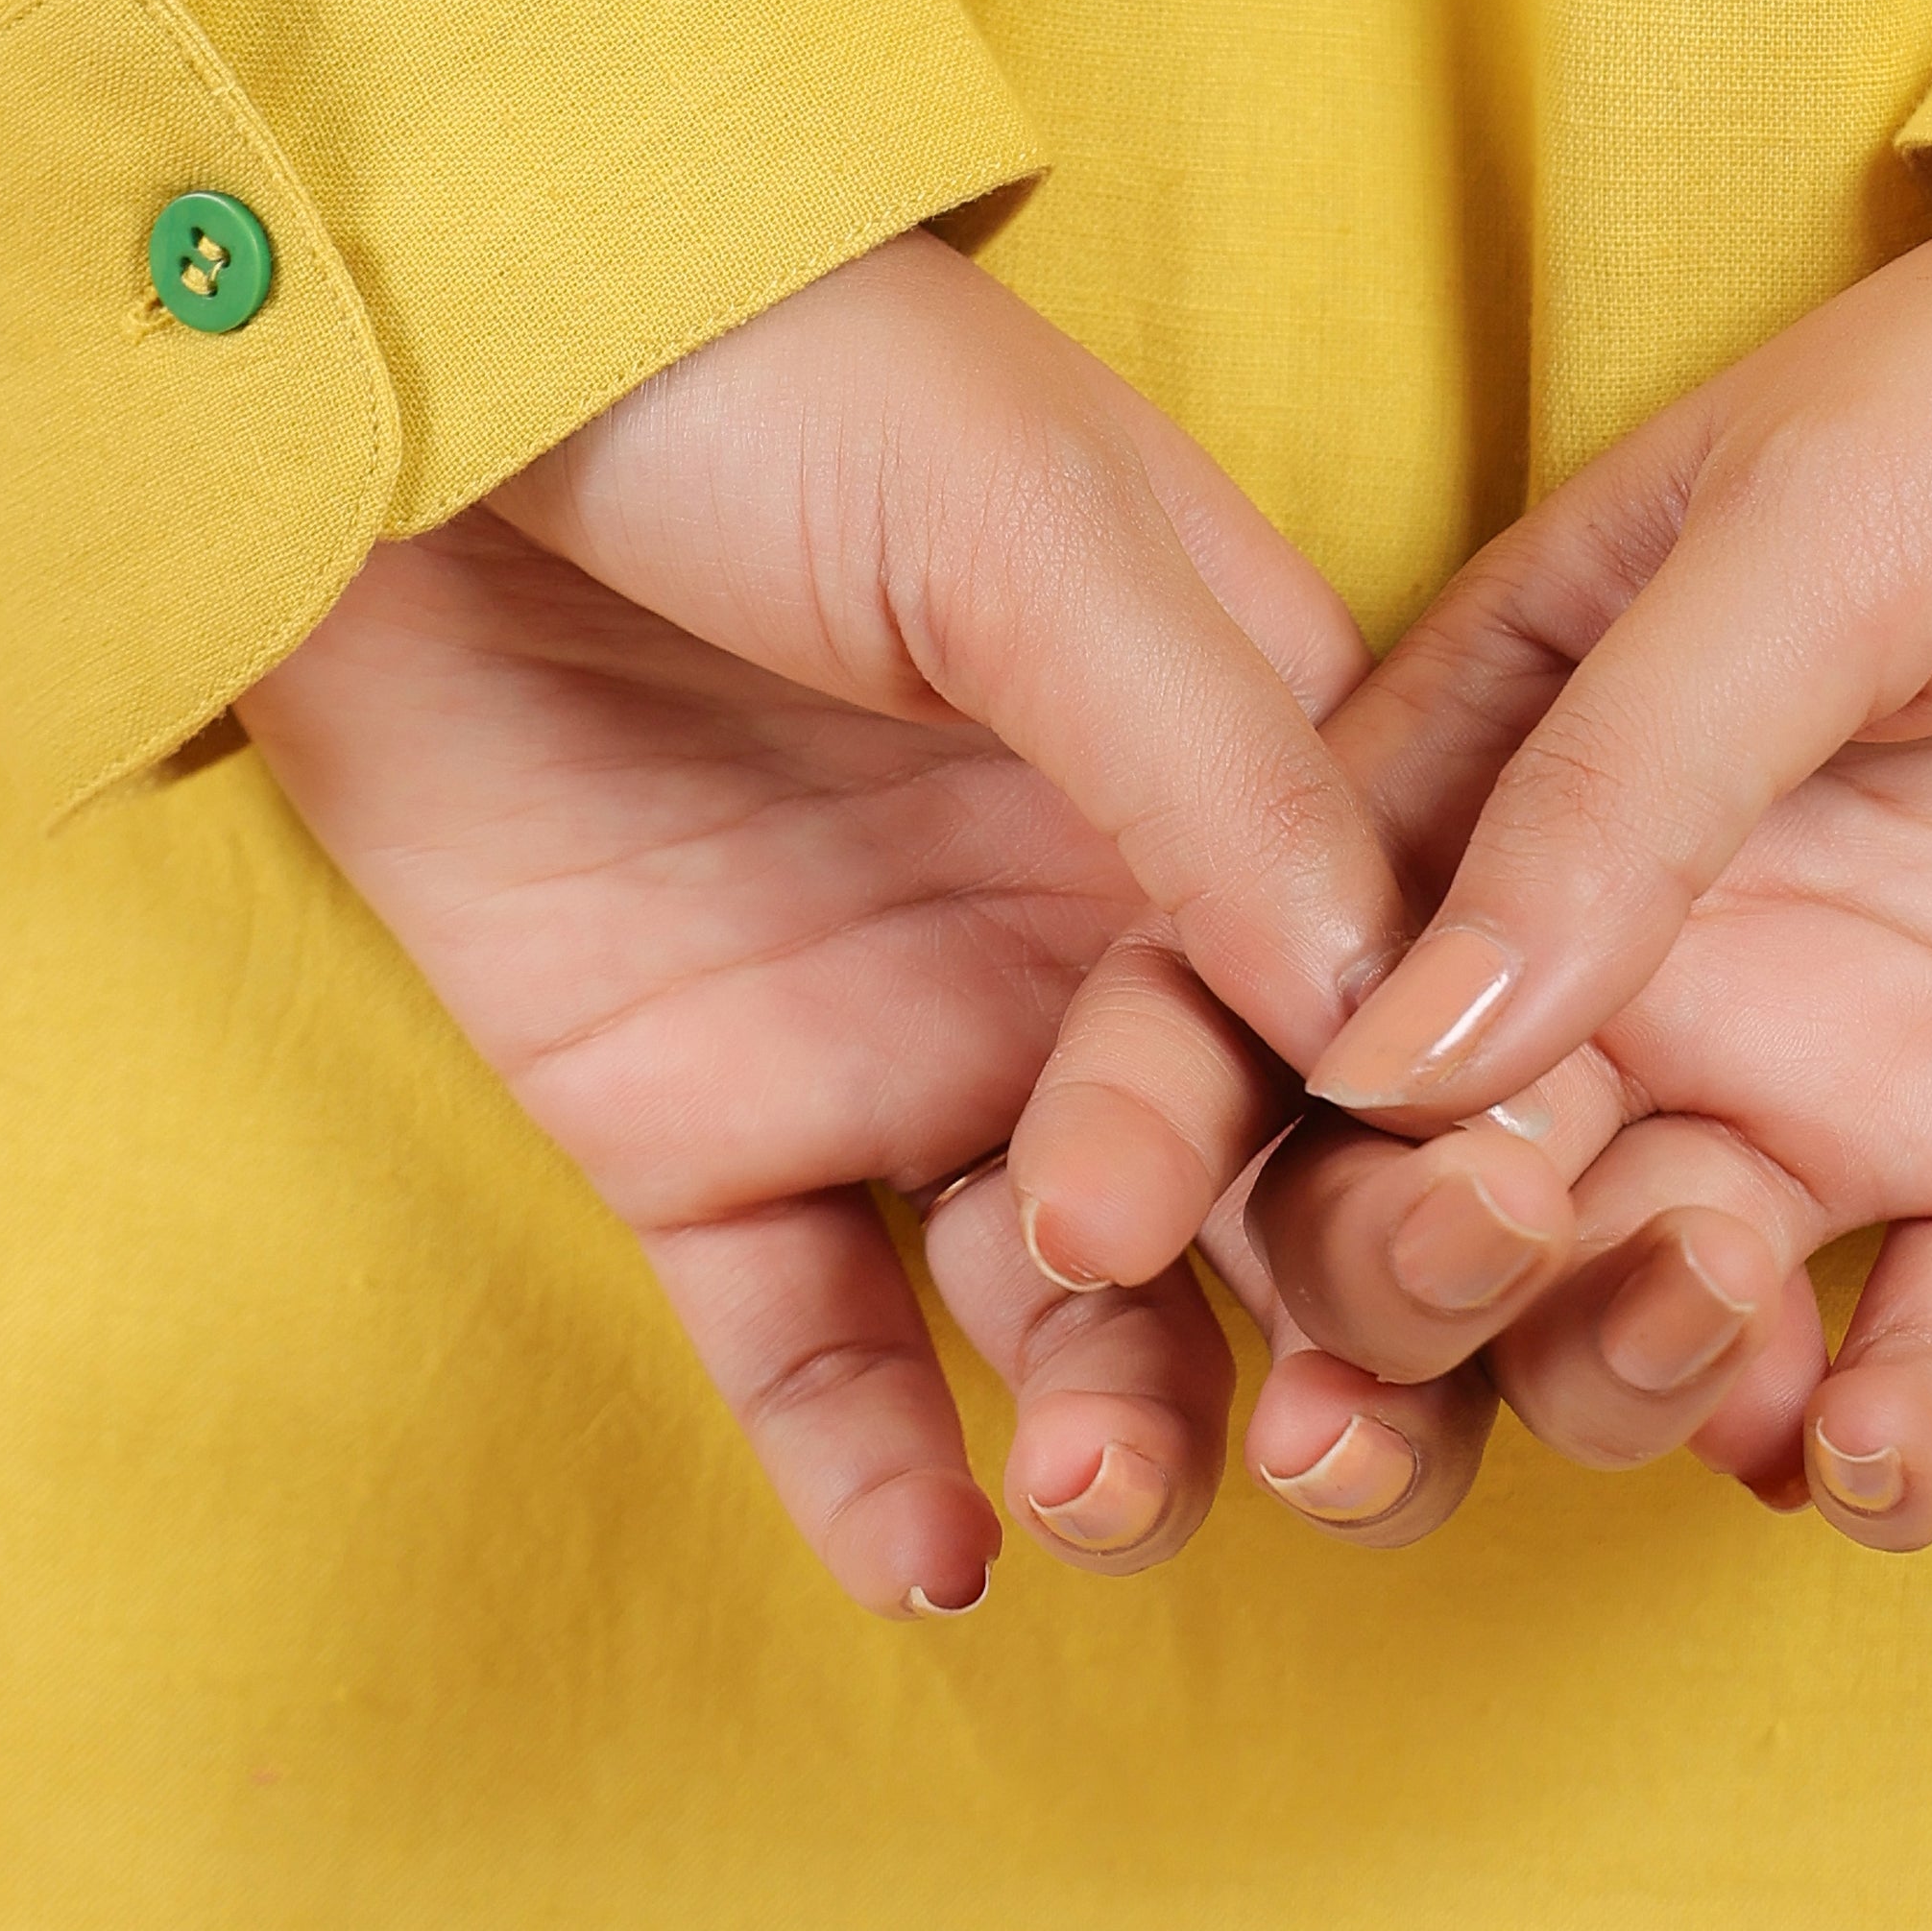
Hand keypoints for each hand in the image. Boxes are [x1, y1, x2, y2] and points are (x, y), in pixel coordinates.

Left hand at [244, 229, 1451, 1612]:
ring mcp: (904, 1035)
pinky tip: (935, 1559)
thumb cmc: (771, 379)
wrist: (437, 371)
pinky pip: (819, 1347)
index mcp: (1233, 767)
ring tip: (1093, 1486)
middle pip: (1263, 1200)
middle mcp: (1095, 930)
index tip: (1493, 1270)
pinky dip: (881, 1473)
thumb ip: (1203, 769)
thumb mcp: (1023, 536)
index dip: (1450, 1148)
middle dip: (1321, 1340)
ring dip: (1119, 1428)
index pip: (1384, 1008)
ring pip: (1070, 1315)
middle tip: (1321, 1439)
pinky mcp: (702, 1129)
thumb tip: (1395, 1017)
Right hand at [1012, 194, 1931, 1554]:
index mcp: (1526, 755)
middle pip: (1432, 1193)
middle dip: (1396, 1287)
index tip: (1095, 1242)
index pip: (1285, 963)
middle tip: (1459, 1281)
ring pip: (1646, 1323)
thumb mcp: (1818, 535)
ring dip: (1630, 1370)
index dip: (1170, 1109)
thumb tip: (1401, 1054)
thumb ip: (1617, 788)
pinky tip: (1878, 1449)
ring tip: (1721, 1300)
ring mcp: (1849, 1071)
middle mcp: (1656, 947)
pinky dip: (1895, 1452)